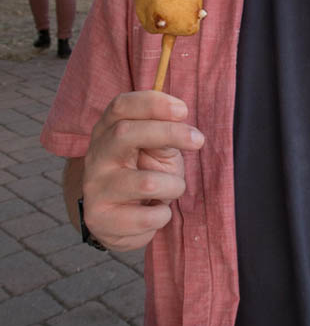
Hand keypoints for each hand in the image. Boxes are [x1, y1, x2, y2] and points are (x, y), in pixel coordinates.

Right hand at [81, 91, 204, 250]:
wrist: (120, 221)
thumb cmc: (145, 174)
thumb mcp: (157, 151)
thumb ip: (164, 138)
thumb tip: (183, 131)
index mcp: (108, 130)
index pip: (121, 106)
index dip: (153, 103)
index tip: (183, 110)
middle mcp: (96, 155)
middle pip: (125, 133)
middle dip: (168, 133)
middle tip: (199, 140)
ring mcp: (94, 187)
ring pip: (147, 183)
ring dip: (174, 186)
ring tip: (171, 190)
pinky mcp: (98, 219)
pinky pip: (148, 217)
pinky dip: (163, 215)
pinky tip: (154, 212)